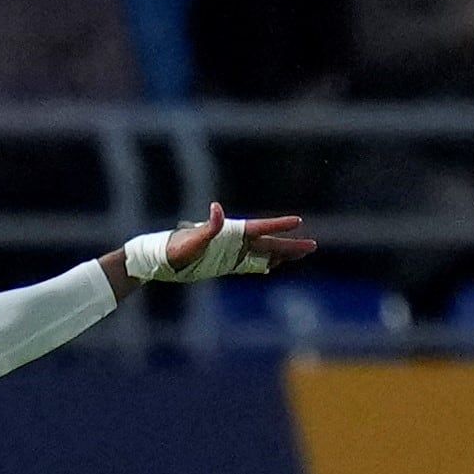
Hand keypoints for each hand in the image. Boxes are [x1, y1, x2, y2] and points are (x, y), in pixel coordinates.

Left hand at [164, 202, 315, 275]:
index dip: (278, 225)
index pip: (259, 228)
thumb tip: (217, 208)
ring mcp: (231, 253)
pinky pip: (250, 264)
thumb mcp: (192, 239)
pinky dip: (264, 264)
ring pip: (263, 253)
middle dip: (290, 244)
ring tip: (301, 254)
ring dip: (281, 254)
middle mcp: (233, 242)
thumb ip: (208, 227)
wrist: (161, 261)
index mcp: (230, 233)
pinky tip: (274, 265)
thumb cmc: (175, 249)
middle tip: (313, 246)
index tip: (298, 221)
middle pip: (268, 243)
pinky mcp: (225, 264)